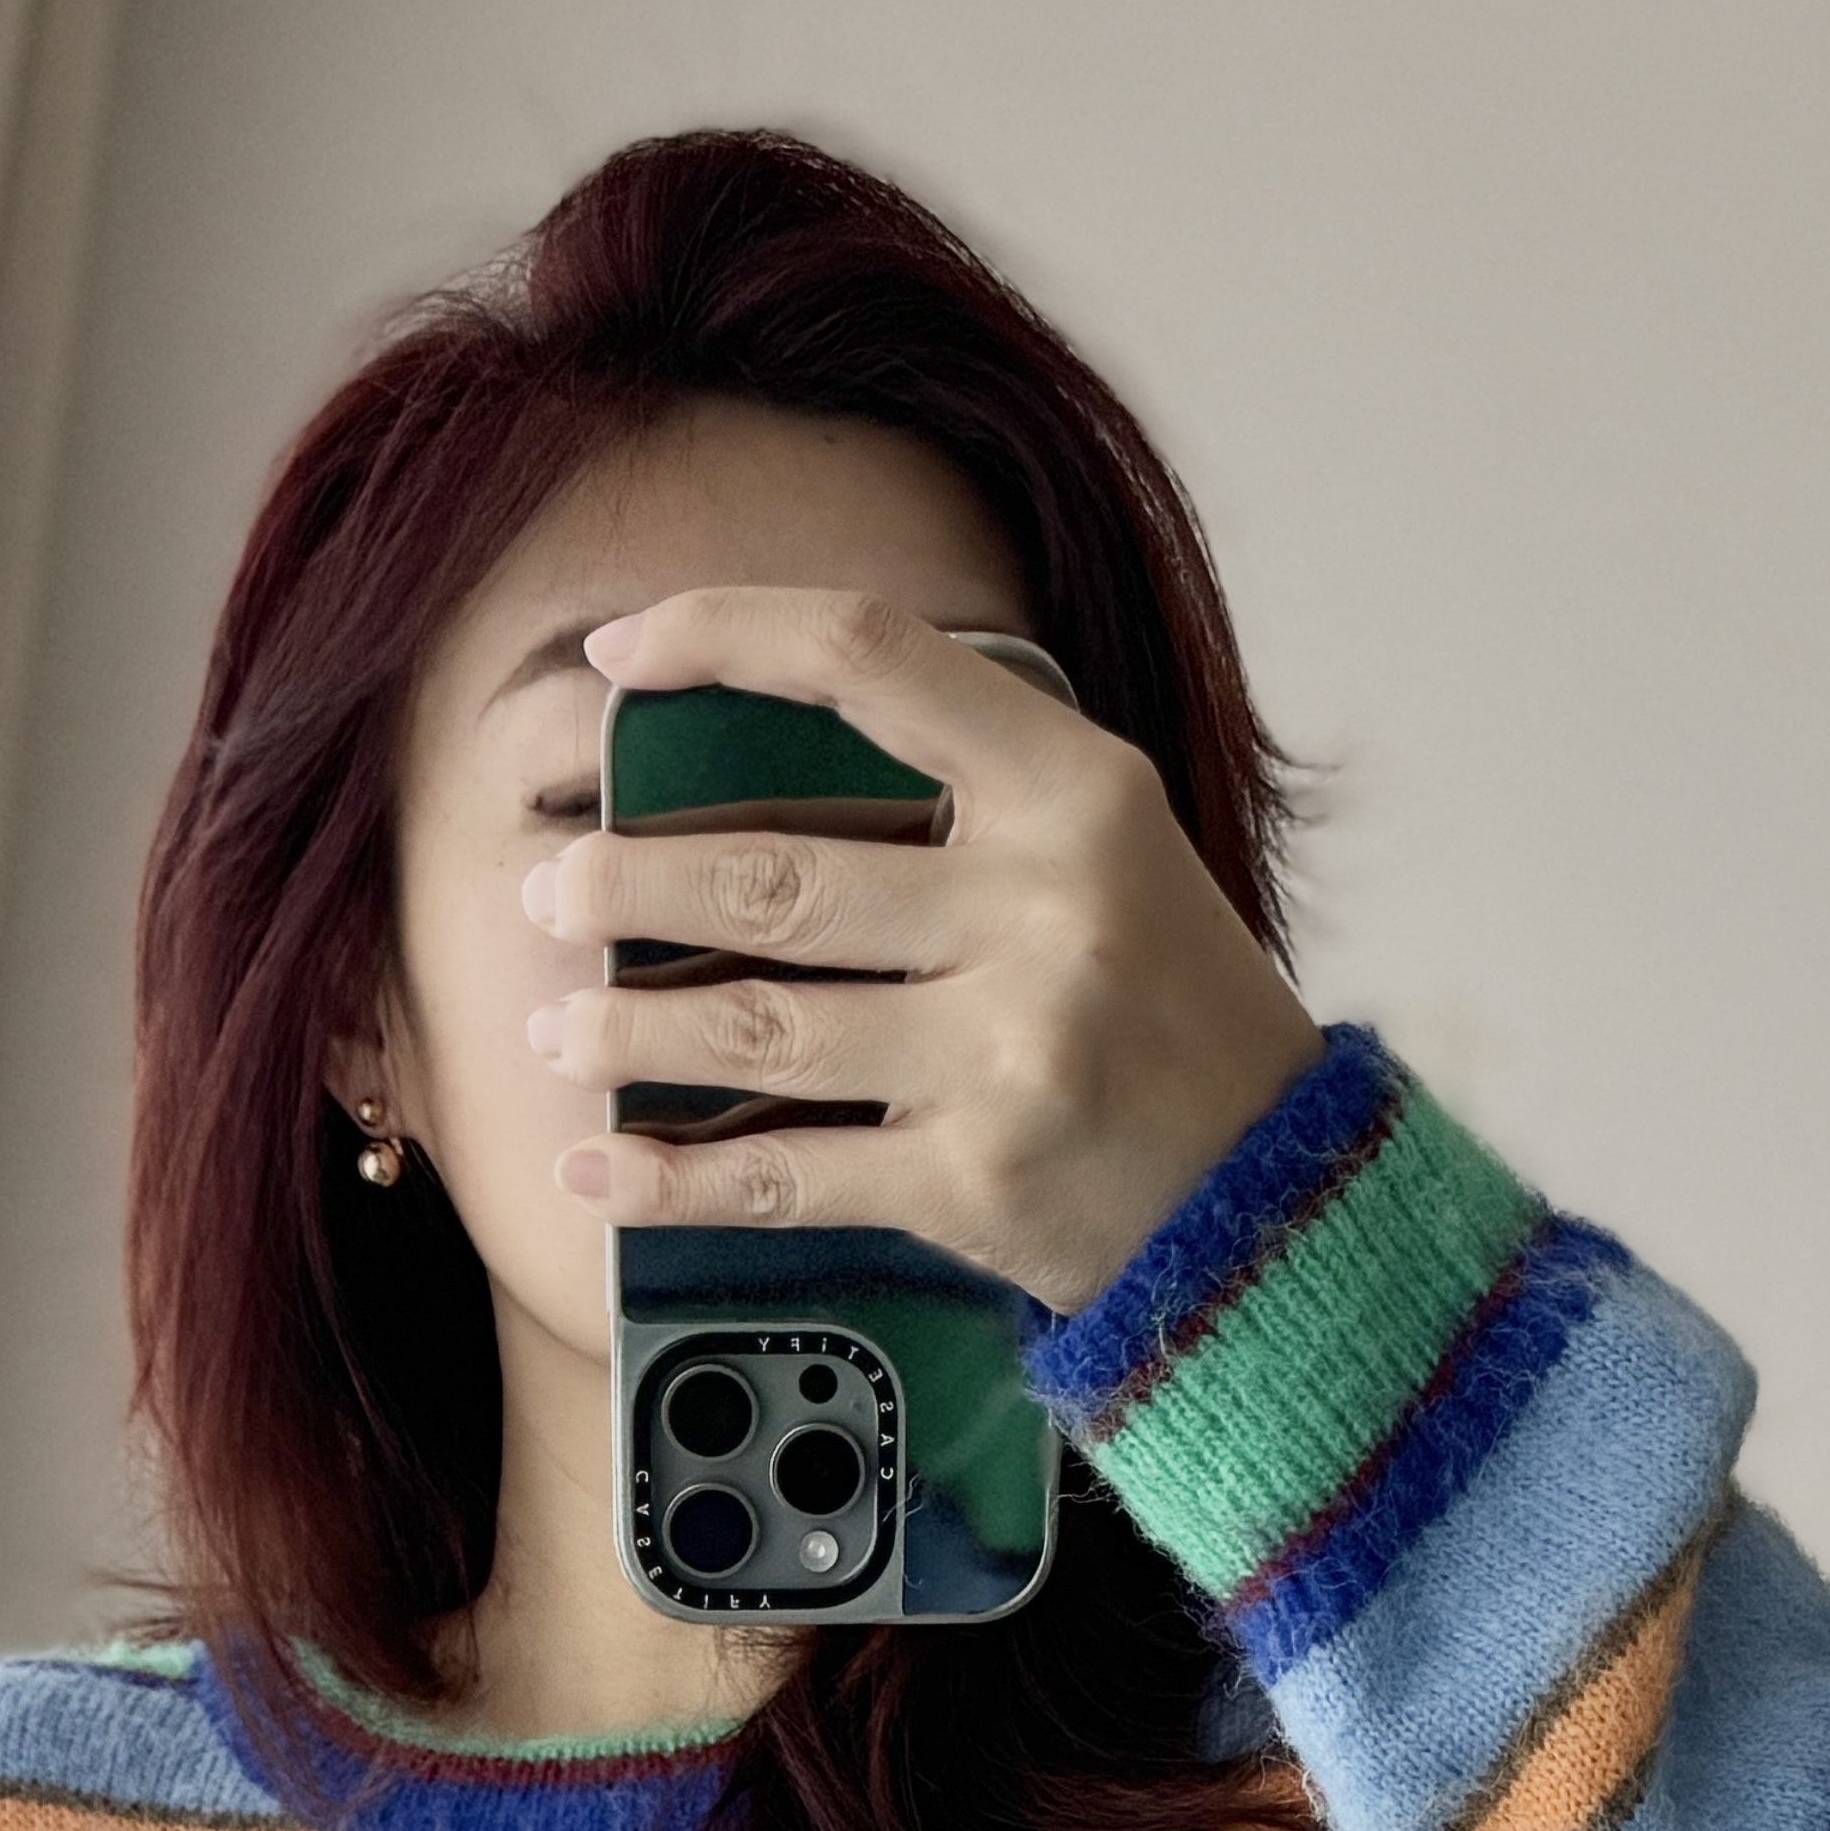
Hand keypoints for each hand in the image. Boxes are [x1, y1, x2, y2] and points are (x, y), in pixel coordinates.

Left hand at [520, 589, 1317, 1319]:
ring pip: (758, 1025)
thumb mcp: (1108, 848)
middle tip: (556, 886)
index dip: (724, 633)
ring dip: (628, 1026)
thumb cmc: (1168, 1010)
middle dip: (631, 880)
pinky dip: (673, 1179)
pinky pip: (787, 1174)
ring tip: (559, 1020)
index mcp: (1075, 790)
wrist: (1273, 1196)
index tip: (620, 653)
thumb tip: (749, 767)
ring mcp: (1008, 1051)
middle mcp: (1043, 908)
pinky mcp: (975, 1182)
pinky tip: (601, 1170)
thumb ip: (970, 786)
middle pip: (775, 873)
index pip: (869, 660)